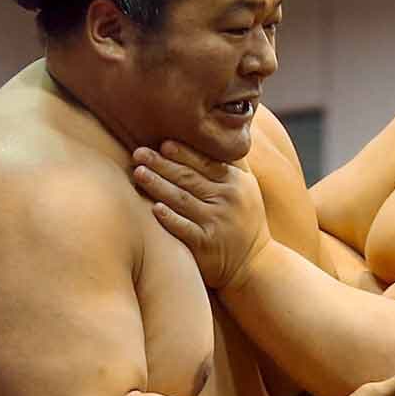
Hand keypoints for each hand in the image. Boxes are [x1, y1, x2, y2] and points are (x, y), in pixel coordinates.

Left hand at [132, 143, 270, 289]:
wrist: (256, 265)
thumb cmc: (245, 221)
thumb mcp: (249, 189)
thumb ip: (235, 162)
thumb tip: (224, 130)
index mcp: (235, 183)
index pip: (205, 162)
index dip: (183, 152)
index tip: (162, 144)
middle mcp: (227, 200)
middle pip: (189, 178)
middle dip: (162, 164)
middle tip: (139, 153)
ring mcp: (217, 223)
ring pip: (183, 199)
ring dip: (158, 185)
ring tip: (138, 173)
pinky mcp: (206, 245)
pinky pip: (184, 228)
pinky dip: (169, 218)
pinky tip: (154, 208)